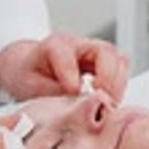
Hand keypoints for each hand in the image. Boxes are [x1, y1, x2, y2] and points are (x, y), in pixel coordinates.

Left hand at [0, 33, 129, 102]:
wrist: (27, 66)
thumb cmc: (27, 74)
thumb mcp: (28, 85)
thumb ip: (50, 92)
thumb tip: (73, 104)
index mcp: (55, 44)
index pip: (66, 53)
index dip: (71, 73)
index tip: (73, 91)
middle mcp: (79, 44)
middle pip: (106, 52)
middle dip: (107, 78)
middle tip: (101, 100)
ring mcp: (95, 52)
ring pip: (119, 60)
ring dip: (117, 84)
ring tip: (106, 104)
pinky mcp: (104, 63)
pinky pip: (121, 70)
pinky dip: (118, 88)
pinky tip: (107, 102)